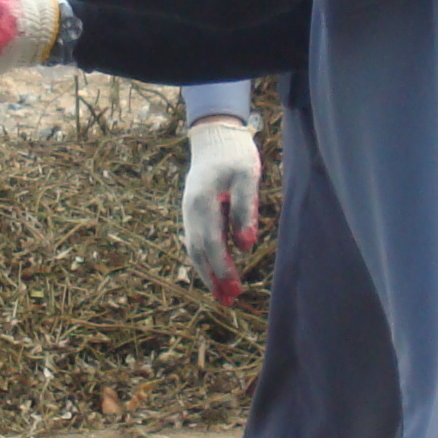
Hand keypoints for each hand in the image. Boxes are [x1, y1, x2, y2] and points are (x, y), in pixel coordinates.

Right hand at [181, 115, 259, 305]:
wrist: (214, 135)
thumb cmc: (234, 154)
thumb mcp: (247, 177)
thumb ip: (246, 210)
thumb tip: (245, 245)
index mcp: (203, 203)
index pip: (212, 244)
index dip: (223, 269)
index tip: (235, 290)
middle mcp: (191, 211)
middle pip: (198, 252)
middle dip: (213, 279)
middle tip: (228, 302)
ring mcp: (189, 211)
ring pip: (194, 249)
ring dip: (207, 273)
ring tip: (221, 295)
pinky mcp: (194, 211)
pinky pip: (196, 240)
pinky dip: (204, 259)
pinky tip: (214, 271)